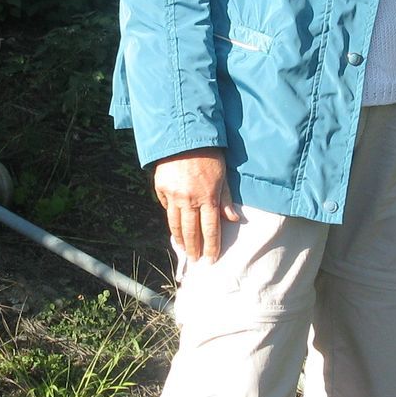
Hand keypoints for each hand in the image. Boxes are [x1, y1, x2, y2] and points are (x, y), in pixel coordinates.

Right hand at [152, 148, 243, 262]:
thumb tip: (233, 219)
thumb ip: (226, 198)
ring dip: (179, 239)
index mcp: (208, 197)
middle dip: (193, 249)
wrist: (184, 135)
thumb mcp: (223, 175)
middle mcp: (189, 200)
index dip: (211, 246)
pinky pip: (166, 207)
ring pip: (175, 224)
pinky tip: (174, 225)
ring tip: (182, 249)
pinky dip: (171, 217)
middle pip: (191, 232)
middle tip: (194, 261)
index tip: (211, 259)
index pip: (210, 229)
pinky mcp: (161, 188)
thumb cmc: (209, 154)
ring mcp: (173, 195)